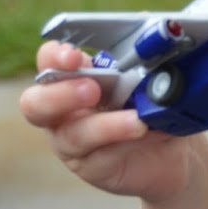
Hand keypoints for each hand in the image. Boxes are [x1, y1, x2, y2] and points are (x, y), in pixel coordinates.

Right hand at [19, 42, 195, 204]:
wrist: (172, 155)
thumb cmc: (151, 110)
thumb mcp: (149, 83)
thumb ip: (140, 64)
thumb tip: (147, 40)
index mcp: (69, 79)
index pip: (48, 62)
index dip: (54, 57)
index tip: (74, 56)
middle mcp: (61, 112)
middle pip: (35, 104)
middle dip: (60, 95)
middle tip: (91, 89)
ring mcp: (72, 143)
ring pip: (71, 135)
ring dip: (104, 125)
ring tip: (136, 121)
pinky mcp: (90, 168)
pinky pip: (99, 158)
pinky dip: (123, 143)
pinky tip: (142, 132)